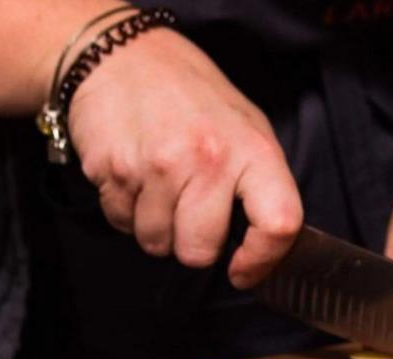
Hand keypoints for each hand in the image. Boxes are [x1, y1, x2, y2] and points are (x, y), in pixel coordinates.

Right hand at [67, 30, 302, 287]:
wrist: (119, 55)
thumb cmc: (189, 95)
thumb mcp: (244, 126)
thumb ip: (258, 183)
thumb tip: (264, 243)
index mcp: (252, 149)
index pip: (278, 223)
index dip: (262, 260)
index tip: (244, 270)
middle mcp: (208, 159)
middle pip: (199, 252)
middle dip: (191, 243)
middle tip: (187, 208)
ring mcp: (158, 167)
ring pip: (157, 244)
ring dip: (156, 227)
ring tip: (158, 185)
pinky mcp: (115, 171)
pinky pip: (122, 223)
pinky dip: (127, 210)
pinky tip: (134, 175)